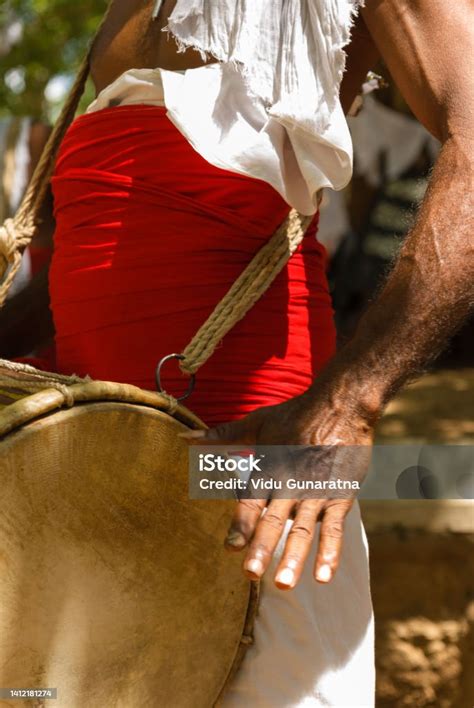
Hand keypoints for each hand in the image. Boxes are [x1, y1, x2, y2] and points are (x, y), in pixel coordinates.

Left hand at [183, 387, 373, 589]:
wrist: (340, 404)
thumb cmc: (294, 414)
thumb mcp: (256, 423)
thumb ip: (221, 436)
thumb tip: (184, 438)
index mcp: (268, 469)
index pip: (251, 501)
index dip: (241, 524)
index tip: (230, 547)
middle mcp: (290, 483)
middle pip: (274, 519)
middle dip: (262, 546)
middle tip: (250, 574)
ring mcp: (316, 491)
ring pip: (304, 529)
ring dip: (295, 557)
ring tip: (285, 584)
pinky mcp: (340, 495)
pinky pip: (335, 528)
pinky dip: (331, 552)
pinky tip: (324, 577)